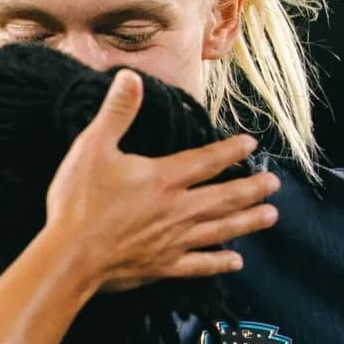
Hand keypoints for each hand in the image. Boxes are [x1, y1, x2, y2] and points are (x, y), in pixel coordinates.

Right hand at [45, 70, 278, 285]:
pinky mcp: (161, 266)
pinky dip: (218, 263)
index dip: (231, 151)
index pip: (207, 161)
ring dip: (247, 222)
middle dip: (252, 189)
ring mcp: (172, 241)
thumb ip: (117, 112)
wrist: (69, 256)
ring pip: (220, 230)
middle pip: (224, 197)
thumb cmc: (78, 202)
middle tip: (274, 184)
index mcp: (163, 178)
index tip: (252, 144)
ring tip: (270, 216)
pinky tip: (235, 262)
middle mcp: (177, 210)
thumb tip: (131, 76)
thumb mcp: (92, 148)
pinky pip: (198, 265)